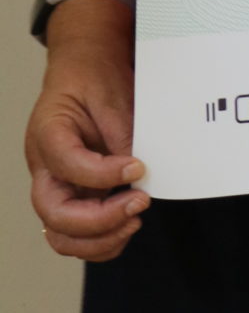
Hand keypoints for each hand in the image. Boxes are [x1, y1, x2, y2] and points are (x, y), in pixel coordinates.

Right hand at [26, 3, 148, 260]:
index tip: (138, 167)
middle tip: (139, 203)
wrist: (86, 70)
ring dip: (98, 240)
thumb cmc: (95, 79)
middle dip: (98, 221)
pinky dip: (101, 241)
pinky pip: (76, 234)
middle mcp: (45, 167)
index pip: (66, 164)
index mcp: (47, 133)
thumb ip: (120, 136)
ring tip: (134, 219)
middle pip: (54, 214)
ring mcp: (56, 186)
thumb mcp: (112, 96)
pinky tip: (127, 224)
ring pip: (60, 235)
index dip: (103, 174)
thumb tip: (138, 176)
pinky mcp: (73, 196)